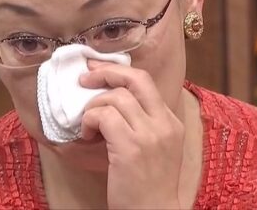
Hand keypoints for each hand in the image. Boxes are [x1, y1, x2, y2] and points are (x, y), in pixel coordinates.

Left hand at [79, 60, 184, 209]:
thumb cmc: (148, 185)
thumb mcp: (156, 147)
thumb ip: (143, 122)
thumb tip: (112, 98)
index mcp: (171, 122)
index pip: (145, 81)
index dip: (118, 71)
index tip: (98, 71)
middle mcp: (164, 124)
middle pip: (135, 79)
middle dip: (105, 73)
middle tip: (85, 80)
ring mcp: (149, 135)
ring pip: (115, 98)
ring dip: (92, 107)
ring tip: (87, 124)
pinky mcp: (130, 148)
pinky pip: (104, 117)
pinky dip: (89, 121)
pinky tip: (87, 135)